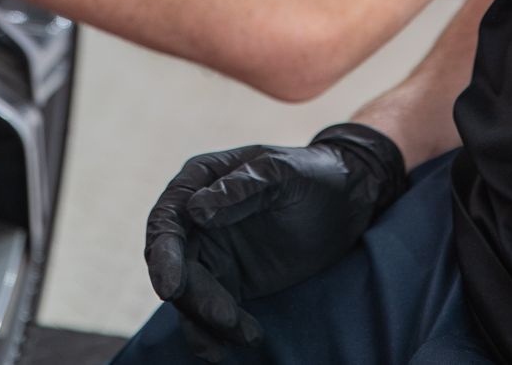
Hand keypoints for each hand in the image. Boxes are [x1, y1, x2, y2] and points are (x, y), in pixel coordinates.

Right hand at [145, 123, 406, 359]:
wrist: (348, 202)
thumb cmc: (312, 174)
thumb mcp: (283, 171)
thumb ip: (242, 186)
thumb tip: (196, 211)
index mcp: (200, 181)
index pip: (167, 220)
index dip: (163, 253)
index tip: (170, 287)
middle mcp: (197, 219)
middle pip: (174, 264)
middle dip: (191, 296)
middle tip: (223, 317)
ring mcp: (214, 252)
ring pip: (190, 294)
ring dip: (207, 320)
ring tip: (247, 333)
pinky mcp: (232, 282)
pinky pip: (212, 311)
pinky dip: (217, 332)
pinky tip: (241, 341)